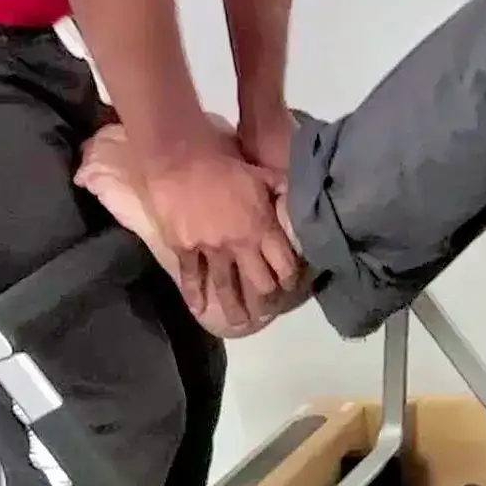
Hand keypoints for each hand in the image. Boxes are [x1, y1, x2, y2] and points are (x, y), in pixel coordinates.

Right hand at [79, 122, 304, 337]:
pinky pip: (191, 278)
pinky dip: (195, 296)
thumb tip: (304, 199)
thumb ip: (284, 192)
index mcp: (262, 227)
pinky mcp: (184, 249)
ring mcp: (210, 249)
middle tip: (268, 311)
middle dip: (266, 300)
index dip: (289, 279)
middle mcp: (239, 244)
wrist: (181, 161)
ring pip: (226, 286)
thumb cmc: (226, 166)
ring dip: (235, 308)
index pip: (283, 263)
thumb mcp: (263, 175)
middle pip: (258, 282)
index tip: (289, 287)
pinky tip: (199, 311)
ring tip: (241, 324)